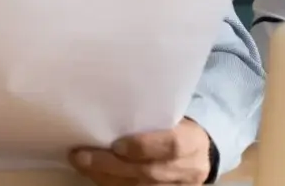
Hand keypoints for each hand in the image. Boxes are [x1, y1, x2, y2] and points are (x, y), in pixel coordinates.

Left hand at [70, 118, 212, 185]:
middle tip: (81, 156)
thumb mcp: (176, 116)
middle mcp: (187, 169)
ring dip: (105, 178)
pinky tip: (96, 175)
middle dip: (111, 165)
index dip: (143, 146)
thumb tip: (112, 107)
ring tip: (82, 165)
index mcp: (193, 141)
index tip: (116, 143)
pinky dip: (112, 185)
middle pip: (148, 172)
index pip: (171, 145)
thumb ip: (153, 115)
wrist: (203, 154)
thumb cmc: (182, 127)